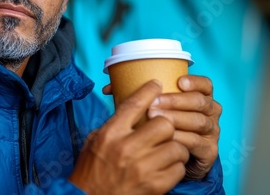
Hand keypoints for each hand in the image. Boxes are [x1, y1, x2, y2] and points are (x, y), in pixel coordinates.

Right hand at [69, 81, 188, 194]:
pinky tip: (166, 167)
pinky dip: (176, 167)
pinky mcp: (154, 186)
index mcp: (110, 133)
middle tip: (164, 131)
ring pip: (176, 147)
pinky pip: (179, 169)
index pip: (134, 104)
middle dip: (166, 125)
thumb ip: (114, 125)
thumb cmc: (90, 170)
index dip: (149, 91)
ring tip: (168, 151)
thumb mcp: (94, 141)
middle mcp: (126, 148)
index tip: (157, 84)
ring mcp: (142, 168)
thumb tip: (133, 109)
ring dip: (175, 148)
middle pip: (163, 124)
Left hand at [146, 75, 221, 179]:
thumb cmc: (161, 127)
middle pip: (200, 102)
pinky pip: (196, 142)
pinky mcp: (209, 151)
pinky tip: (165, 137)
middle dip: (176, 101)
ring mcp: (211, 132)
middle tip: (153, 104)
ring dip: (176, 118)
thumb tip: (108, 88)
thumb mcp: (152, 108)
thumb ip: (136, 96)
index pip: (205, 85)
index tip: (179, 82)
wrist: (172, 160)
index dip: (195, 82)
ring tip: (155, 118)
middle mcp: (209, 112)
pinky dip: (181, 139)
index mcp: (199, 97)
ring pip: (198, 121)